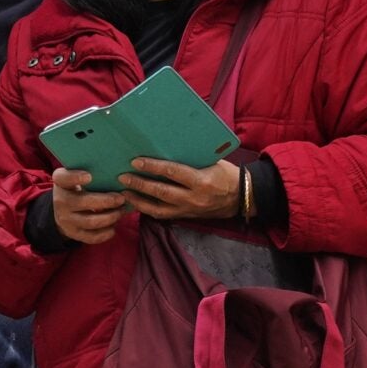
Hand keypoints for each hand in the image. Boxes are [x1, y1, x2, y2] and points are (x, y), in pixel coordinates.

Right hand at [50, 167, 128, 245]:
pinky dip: (106, 233)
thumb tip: (120, 172)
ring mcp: (66, 219)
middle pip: (83, 202)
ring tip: (121, 211)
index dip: (75, 177)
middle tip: (121, 199)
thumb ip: (92, 173)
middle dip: (106, 201)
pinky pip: (91, 237)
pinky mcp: (73, 233)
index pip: (63, 178)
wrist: (63, 210)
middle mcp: (61, 201)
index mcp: (62, 183)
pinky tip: (114, 226)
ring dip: (110, 217)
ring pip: (90, 221)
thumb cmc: (78, 189)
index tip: (89, 176)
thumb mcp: (78, 178)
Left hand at [118, 158, 241, 222]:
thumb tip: (166, 151)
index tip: (136, 161)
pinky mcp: (187, 216)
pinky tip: (138, 203)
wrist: (243, 197)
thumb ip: (191, 160)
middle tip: (123, 177)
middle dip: (140, 184)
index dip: (152, 167)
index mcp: (202, 181)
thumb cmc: (228, 175)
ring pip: (158, 208)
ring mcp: (190, 209)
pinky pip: (164, 215)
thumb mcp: (213, 162)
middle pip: (160, 191)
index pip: (172, 172)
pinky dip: (149, 209)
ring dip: (139, 201)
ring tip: (125, 193)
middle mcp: (194, 197)